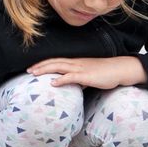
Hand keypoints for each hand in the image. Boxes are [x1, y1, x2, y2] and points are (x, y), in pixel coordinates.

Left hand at [27, 55, 146, 89]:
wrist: (120, 69)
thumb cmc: (106, 73)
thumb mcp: (90, 76)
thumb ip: (80, 79)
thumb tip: (72, 84)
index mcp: (76, 63)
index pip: (57, 61)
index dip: (44, 64)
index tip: (33, 68)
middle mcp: (76, 63)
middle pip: (54, 62)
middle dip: (40, 66)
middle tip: (27, 71)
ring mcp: (81, 69)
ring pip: (59, 67)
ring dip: (45, 70)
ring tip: (34, 74)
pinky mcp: (86, 76)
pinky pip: (71, 77)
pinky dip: (61, 79)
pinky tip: (53, 83)